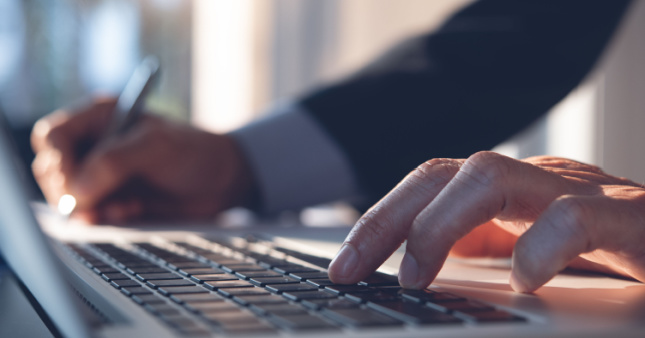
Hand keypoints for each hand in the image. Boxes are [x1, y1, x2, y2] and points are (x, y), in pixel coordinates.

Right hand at [31, 97, 256, 222]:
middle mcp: (93, 144)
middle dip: (70, 191)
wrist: (221, 181)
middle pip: (51, 170)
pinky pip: (90, 215)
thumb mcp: (155, 148)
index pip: (53, 137)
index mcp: (98, 118)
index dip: (58, 162)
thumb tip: (75, 190)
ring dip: (90, 207)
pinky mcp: (111, 200)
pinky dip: (104, 218)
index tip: (74, 186)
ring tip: (124, 205)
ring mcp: (100, 174)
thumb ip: (112, 163)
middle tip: (96, 204)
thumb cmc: (194, 152)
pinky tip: (130, 211)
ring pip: (67, 197)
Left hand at [327, 151, 644, 292]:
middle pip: (444, 173)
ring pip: (491, 176)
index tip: (342, 267)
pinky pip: (574, 218)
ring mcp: (581, 193)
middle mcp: (537, 182)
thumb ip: (479, 257)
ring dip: (437, 227)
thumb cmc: (609, 264)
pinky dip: (537, 249)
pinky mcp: (631, 219)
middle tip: (351, 269)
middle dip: (386, 219)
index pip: (429, 184)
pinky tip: (523, 282)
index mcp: (511, 194)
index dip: (379, 220)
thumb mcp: (528, 258)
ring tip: (415, 277)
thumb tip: (415, 278)